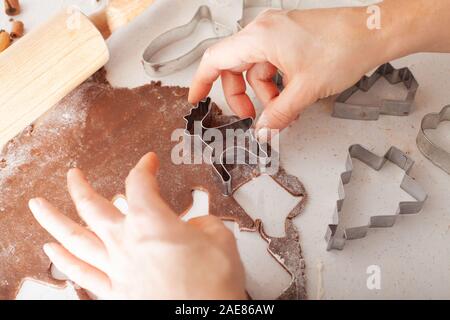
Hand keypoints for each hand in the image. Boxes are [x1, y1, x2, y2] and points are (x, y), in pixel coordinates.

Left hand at [29, 152, 245, 299]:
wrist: (204, 318)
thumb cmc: (212, 284)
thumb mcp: (220, 240)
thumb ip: (204, 224)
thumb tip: (196, 225)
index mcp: (151, 221)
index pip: (140, 183)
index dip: (144, 167)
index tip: (149, 162)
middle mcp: (126, 241)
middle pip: (92, 206)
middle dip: (80, 187)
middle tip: (73, 175)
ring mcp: (116, 267)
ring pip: (75, 238)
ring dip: (53, 219)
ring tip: (39, 206)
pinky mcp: (115, 292)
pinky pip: (81, 273)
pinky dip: (63, 260)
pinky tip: (52, 251)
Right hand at [189, 1, 445, 134]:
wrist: (373, 33)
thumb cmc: (342, 48)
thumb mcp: (304, 90)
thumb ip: (278, 115)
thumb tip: (262, 130)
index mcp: (259, 38)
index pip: (215, 59)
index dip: (201, 82)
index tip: (196, 99)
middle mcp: (263, 31)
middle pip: (234, 67)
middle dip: (240, 96)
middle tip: (251, 117)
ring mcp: (276, 32)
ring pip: (255, 69)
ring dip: (264, 94)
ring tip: (284, 111)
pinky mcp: (289, 38)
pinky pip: (271, 64)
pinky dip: (276, 84)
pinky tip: (291, 99)